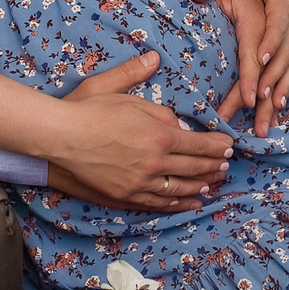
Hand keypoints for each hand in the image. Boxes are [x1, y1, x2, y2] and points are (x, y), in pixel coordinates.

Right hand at [42, 51, 233, 212]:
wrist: (59, 137)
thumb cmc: (87, 110)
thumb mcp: (118, 89)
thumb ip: (145, 87)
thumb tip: (167, 85)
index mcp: (159, 135)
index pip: (198, 144)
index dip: (216, 146)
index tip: (228, 146)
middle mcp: (155, 162)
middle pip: (194, 167)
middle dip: (213, 166)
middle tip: (225, 165)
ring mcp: (141, 183)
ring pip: (180, 188)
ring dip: (200, 186)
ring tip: (212, 183)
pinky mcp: (127, 196)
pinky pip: (159, 203)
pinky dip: (178, 204)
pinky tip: (188, 202)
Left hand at [188, 0, 288, 135]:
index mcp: (281, 6)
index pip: (272, 30)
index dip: (266, 49)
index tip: (257, 69)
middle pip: (278, 60)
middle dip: (266, 87)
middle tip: (249, 108)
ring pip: (286, 72)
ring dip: (275, 98)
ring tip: (263, 124)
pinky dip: (283, 92)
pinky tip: (276, 111)